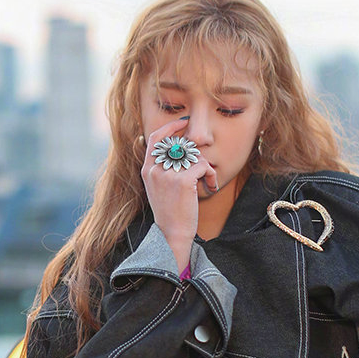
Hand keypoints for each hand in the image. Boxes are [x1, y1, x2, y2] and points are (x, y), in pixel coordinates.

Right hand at [141, 117, 218, 272]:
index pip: (155, 138)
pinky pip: (203, 166)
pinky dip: (211, 175)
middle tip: (203, 169)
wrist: (172, 234)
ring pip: (195, 156)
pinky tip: (211, 186)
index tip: (183, 123)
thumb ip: (163, 168)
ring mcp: (168, 174)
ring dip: (206, 167)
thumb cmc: (170, 213)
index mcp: (147, 170)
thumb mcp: (159, 188)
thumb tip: (179, 149)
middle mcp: (155, 169)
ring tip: (207, 181)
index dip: (170, 127)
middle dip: (196, 154)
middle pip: (180, 145)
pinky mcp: (183, 181)